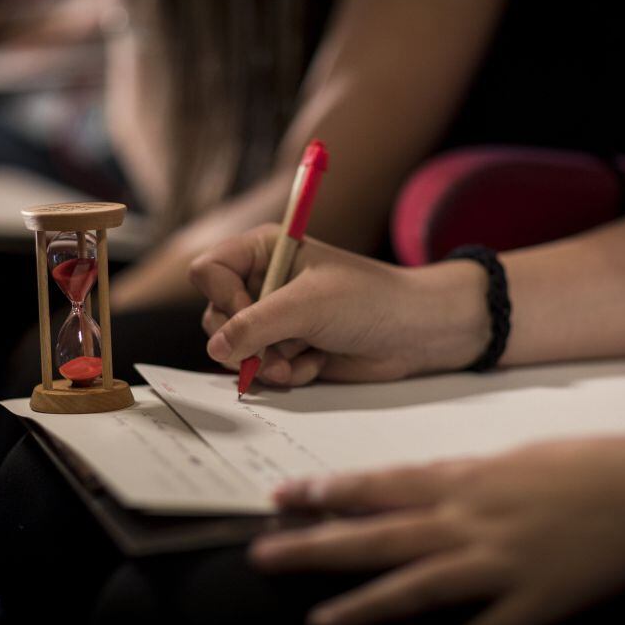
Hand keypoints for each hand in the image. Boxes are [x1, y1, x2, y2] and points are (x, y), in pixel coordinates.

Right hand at [189, 224, 490, 385]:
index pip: (208, 271)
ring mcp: (275, 318)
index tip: (251, 312)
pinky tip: (316, 364)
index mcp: (264, 251)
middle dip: (246, 341)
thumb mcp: (308, 306)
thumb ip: (256, 326)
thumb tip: (216, 349)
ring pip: (235, 349)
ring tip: (302, 359)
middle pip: (215, 315)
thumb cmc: (369, 301)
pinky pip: (261, 369)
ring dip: (267, 362)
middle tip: (278, 348)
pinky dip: (285, 373)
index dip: (222, 297)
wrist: (416, 333)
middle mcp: (264, 281)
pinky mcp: (288, 349)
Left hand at [250, 439, 624, 624]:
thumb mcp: (516, 458)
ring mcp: (501, 563)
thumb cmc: (590, 465)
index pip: (380, 484)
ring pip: (417, 586)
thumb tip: (419, 491)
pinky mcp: (534, 604)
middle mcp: (472, 518)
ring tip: (319, 622)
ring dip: (364, 605)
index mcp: (468, 477)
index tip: (283, 497)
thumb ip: (464, 479)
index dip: (328, 492)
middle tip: (264, 552)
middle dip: (318, 544)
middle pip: (379, 533)